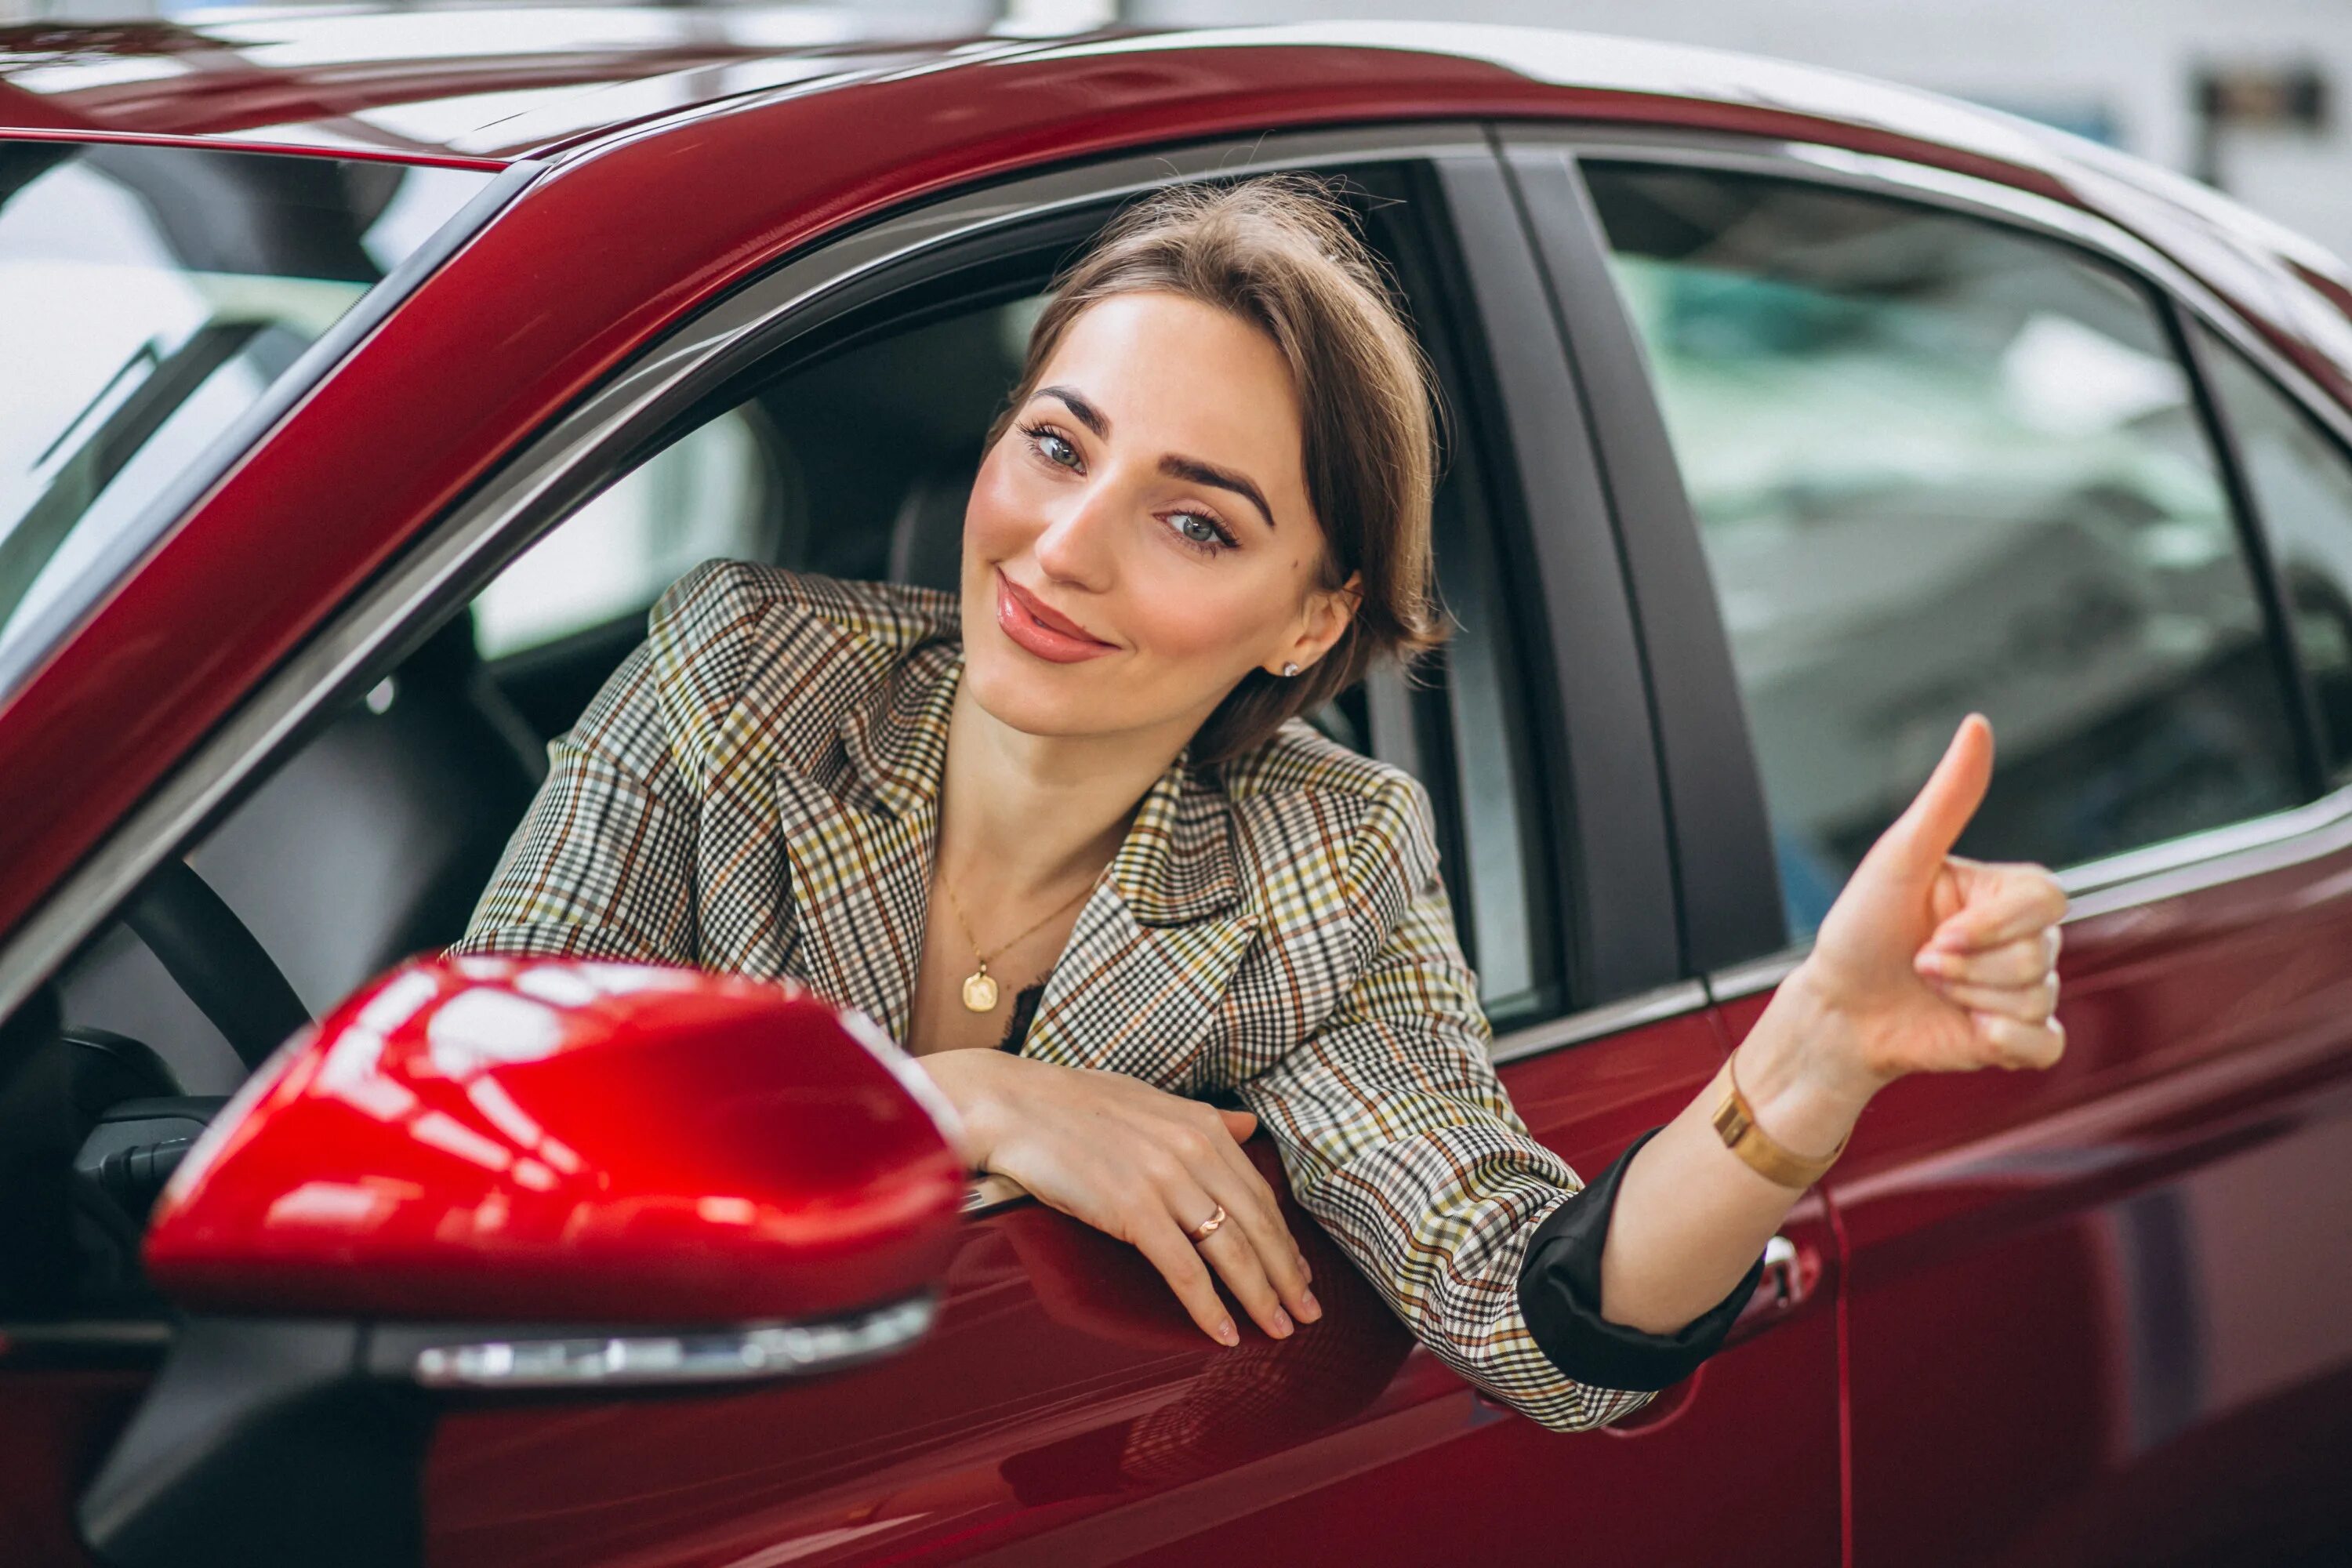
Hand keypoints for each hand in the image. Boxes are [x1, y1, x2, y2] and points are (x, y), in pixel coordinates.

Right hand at [917, 1050, 1320, 1346]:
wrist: (1012, 1104)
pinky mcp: (1133, 1211)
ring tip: (1279, 1328)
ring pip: (1231, 1252)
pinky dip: (1209, 1307)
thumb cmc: (1073, 1104)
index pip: (1260, 1194)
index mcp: (1202, 1125)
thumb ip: (1203, 1120)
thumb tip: (1248, 1126)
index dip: (1285, 1240)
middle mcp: (1194, 1150)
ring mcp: (1165, 1181)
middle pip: (1257, 1226)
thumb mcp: (1150, 1100)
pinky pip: (1184, 1271)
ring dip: (1260, 1297)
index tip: (1300, 1273)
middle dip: (1287, 1276)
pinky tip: (1225, 1331)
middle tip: (1306, 1312)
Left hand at [1792, 713, 2068, 1099]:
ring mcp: (2022, 989)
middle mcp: (2020, 937)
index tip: (1937, 935)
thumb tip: (1977, 724)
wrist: (1836, 1009)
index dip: (1992, 926)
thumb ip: (1947, 798)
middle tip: (1920, 963)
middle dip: (1966, 967)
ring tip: (1929, 988)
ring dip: (1968, 999)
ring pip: (2036, 998)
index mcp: (2002, 892)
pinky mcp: (2017, 1039)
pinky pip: (2046, 1044)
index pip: (2048, 900)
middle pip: (2039, 955)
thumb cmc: (1860, 929)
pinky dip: (2005, 1043)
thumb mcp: (1898, 858)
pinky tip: (1966, 1031)